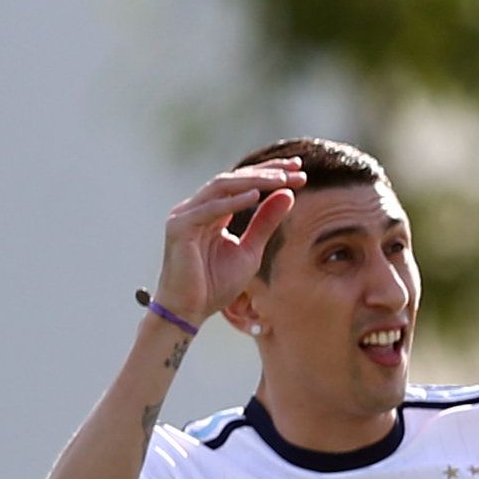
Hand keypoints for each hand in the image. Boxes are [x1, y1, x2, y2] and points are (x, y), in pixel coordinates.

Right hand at [152, 159, 307, 321]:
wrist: (190, 310)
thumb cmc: (216, 283)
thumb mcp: (250, 249)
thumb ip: (266, 222)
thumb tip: (289, 194)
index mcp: (212, 211)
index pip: (243, 184)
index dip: (270, 174)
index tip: (300, 171)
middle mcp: (197, 208)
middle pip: (234, 179)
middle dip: (267, 172)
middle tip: (297, 168)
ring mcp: (185, 215)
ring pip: (222, 186)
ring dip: (254, 181)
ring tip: (282, 180)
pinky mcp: (178, 227)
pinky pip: (209, 208)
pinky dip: (233, 201)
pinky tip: (256, 196)